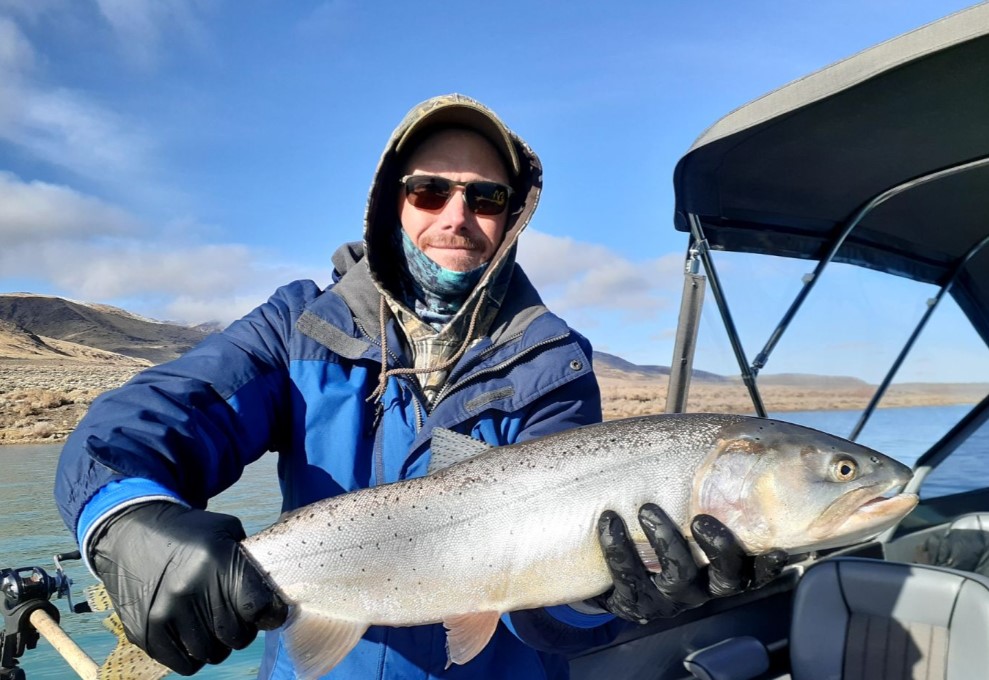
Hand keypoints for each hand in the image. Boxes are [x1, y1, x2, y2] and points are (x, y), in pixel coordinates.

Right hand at [90, 501, 287, 674]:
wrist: (131, 532)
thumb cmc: (188, 532)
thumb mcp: (225, 530)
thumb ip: (249, 561)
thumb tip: (272, 595)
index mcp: (215, 562)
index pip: (259, 607)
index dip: (270, 613)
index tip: (269, 612)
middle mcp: (189, 591)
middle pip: (236, 635)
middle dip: (244, 629)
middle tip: (238, 617)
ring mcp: (165, 614)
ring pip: (212, 653)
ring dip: (219, 644)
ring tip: (214, 623)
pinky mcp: (146, 633)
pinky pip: (185, 665)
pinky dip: (195, 655)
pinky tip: (194, 634)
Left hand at [594, 504, 786, 623]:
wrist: (618, 569)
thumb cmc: (666, 527)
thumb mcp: (689, 512)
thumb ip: (709, 489)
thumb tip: (723, 438)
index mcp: (724, 567)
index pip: (757, 572)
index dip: (768, 566)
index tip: (774, 548)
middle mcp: (704, 586)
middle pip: (724, 578)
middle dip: (717, 549)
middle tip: (700, 520)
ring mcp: (671, 597)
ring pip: (677, 577)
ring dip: (665, 541)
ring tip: (647, 510)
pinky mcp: (636, 601)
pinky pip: (629, 579)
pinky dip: (618, 549)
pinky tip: (610, 524)